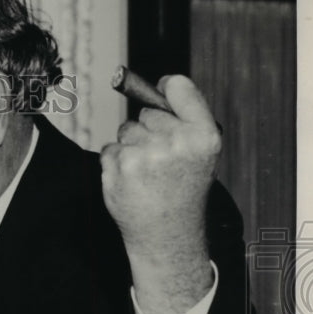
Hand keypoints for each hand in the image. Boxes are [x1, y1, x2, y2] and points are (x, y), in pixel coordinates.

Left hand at [100, 75, 218, 313]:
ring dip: (131, 147)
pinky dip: (115, 162)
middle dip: (149, 129)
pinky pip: (110, 149)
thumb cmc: (183, 188)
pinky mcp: (119, 167)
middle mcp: (175, 142)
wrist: (166, 232)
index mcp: (203, 135)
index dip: (166, 87)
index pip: (179, 86)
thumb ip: (185, 117)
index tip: (162, 88)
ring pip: (126, 131)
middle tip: (161, 160)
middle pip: (147, 112)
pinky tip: (131, 181)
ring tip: (147, 173)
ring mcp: (145, 155)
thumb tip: (161, 81)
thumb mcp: (201, 152)